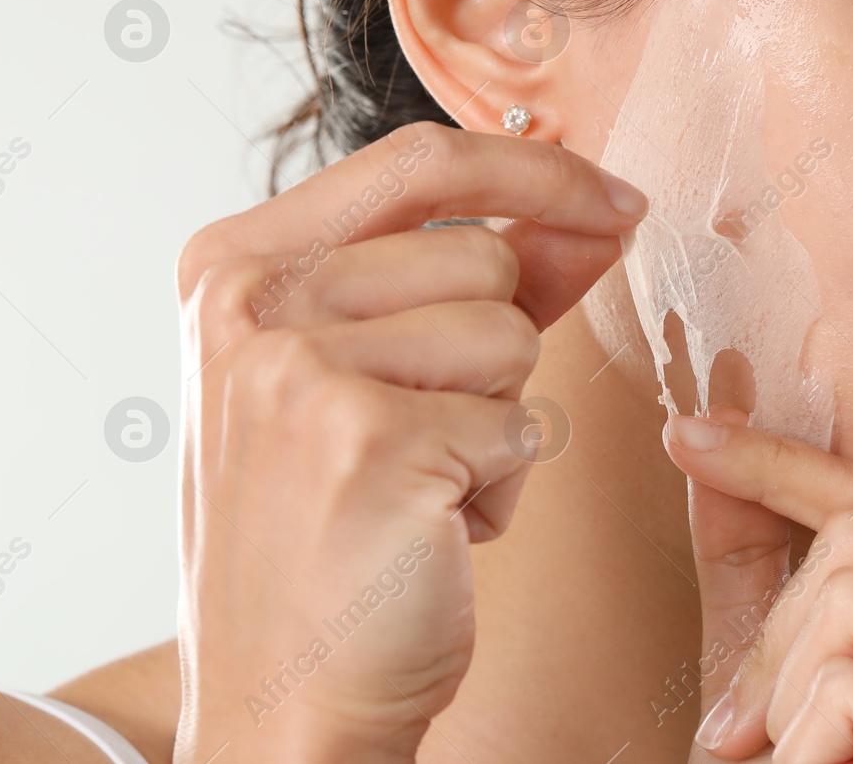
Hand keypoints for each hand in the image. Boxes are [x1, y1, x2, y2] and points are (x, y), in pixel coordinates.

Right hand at [173, 122, 646, 762]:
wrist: (285, 694)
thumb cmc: (332, 529)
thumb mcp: (371, 371)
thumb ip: (472, 277)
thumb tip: (594, 211)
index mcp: (233, 263)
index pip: (421, 157)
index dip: (538, 171)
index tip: (618, 202)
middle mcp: (249, 301)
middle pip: (483, 252)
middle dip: (499, 347)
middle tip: (424, 432)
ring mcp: (298, 367)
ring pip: (511, 335)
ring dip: (497, 421)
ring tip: (417, 485)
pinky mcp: (366, 440)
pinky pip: (518, 424)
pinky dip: (498, 486)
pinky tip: (427, 530)